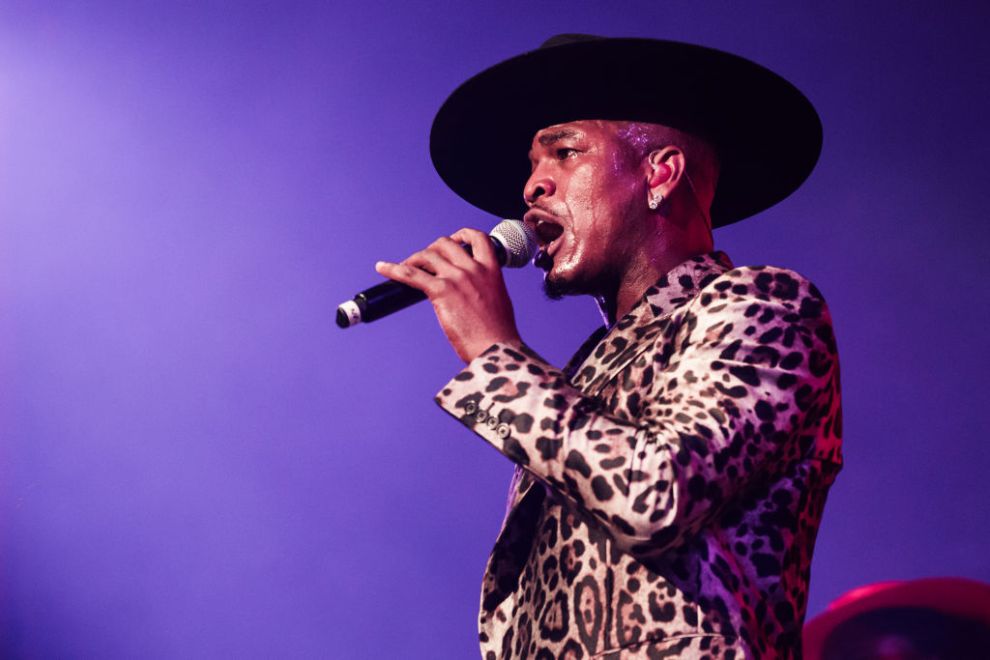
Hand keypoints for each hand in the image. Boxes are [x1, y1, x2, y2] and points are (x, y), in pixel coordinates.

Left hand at [375, 228, 521, 362]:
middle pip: (445, 244)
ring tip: (405, 268)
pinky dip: (394, 269)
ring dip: (413, 260)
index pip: (477, 238)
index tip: (453, 240)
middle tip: (424, 263)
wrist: (496, 348)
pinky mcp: (442, 291)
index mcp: (491, 270)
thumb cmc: (497, 333)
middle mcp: (474, 269)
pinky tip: (383, 268)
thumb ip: (484, 287)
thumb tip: (470, 289)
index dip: (461, 235)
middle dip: (431, 250)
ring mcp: (457, 278)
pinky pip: (411, 274)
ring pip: (427, 255)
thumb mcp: (497, 299)